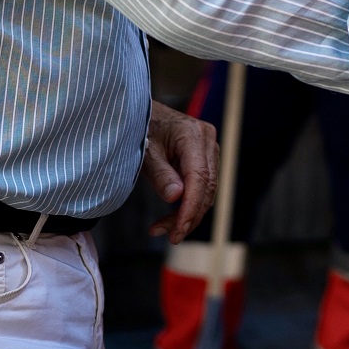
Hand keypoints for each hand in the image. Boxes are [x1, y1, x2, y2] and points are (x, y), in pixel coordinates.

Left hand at [143, 100, 217, 241]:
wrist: (141, 112)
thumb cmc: (140, 129)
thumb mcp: (144, 152)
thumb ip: (160, 174)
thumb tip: (176, 199)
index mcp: (194, 136)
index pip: (200, 179)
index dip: (191, 208)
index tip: (178, 231)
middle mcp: (207, 141)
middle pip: (207, 188)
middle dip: (190, 216)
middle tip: (170, 236)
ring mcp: (208, 149)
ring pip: (207, 190)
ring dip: (189, 213)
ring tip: (164, 229)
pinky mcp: (204, 158)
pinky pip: (202, 186)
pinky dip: (189, 204)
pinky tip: (172, 217)